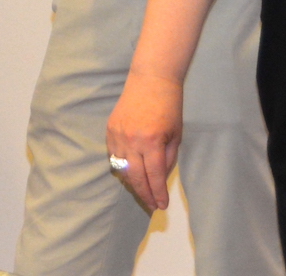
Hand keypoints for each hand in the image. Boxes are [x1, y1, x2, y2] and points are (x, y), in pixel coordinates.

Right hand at [106, 71, 182, 211]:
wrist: (151, 79)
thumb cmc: (169, 106)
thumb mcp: (176, 135)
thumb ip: (168, 159)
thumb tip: (159, 178)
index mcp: (152, 141)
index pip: (154, 176)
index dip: (158, 193)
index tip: (162, 205)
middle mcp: (132, 140)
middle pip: (135, 177)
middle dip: (144, 194)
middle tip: (151, 205)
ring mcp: (117, 134)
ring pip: (121, 168)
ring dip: (132, 182)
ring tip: (142, 191)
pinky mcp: (109, 129)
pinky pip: (113, 155)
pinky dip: (121, 166)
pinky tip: (130, 171)